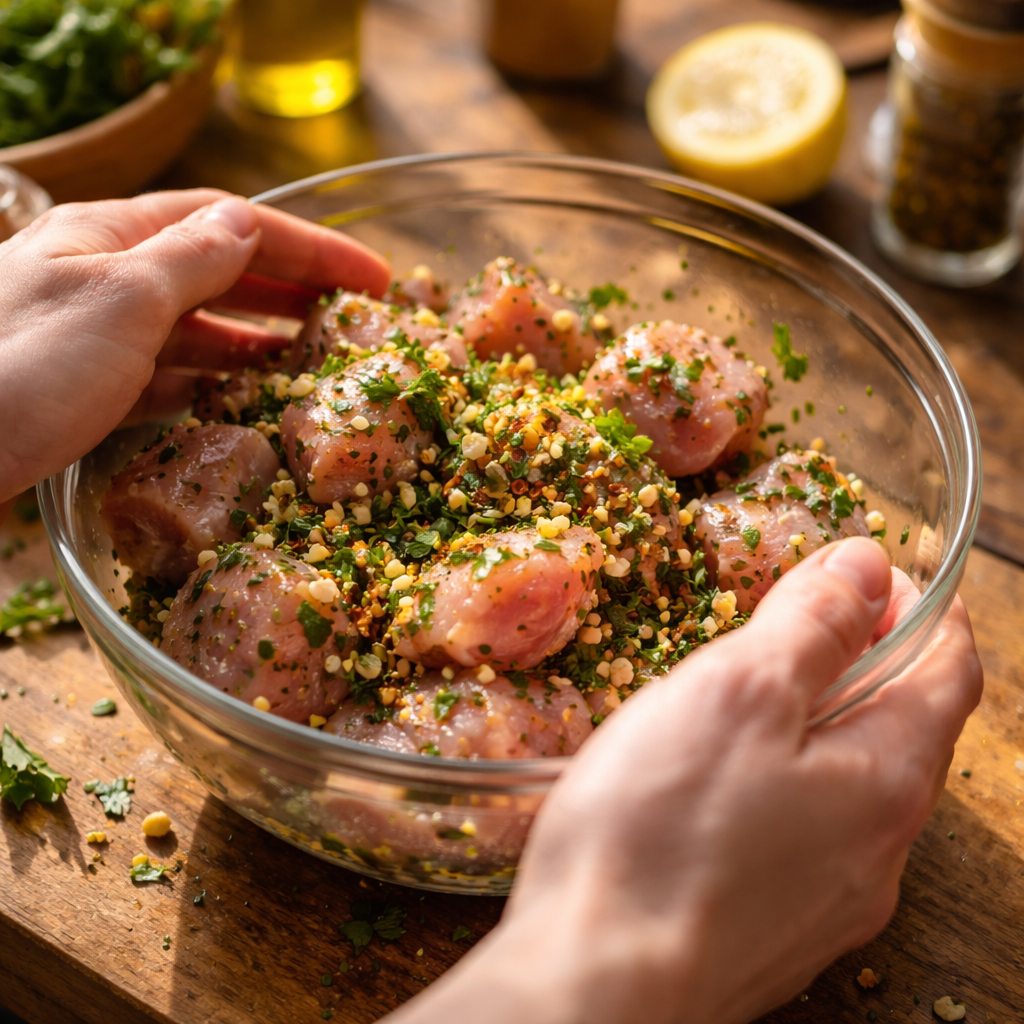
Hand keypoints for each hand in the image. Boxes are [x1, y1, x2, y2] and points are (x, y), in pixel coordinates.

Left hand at [0, 189, 389, 508]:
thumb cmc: (19, 368)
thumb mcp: (121, 299)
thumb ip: (192, 259)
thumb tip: (248, 223)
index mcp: (111, 236)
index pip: (229, 223)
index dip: (309, 245)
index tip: (373, 277)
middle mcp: (106, 277)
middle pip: (218, 270)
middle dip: (291, 289)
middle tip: (355, 319)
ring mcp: (97, 336)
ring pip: (198, 327)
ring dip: (259, 340)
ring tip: (314, 363)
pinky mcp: (90, 390)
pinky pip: (172, 376)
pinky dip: (216, 384)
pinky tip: (247, 401)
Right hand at [389, 537, 981, 1023]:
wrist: (595, 983)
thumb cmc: (660, 830)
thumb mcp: (739, 693)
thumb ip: (811, 625)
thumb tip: (867, 565)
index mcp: (886, 782)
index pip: (948, 672)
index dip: (925, 609)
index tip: (883, 571)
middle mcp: (877, 852)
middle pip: (902, 731)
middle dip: (867, 662)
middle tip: (804, 619)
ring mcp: (828, 902)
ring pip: (850, 787)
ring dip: (821, 724)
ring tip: (753, 691)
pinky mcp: (774, 931)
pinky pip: (804, 835)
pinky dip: (785, 782)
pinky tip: (719, 780)